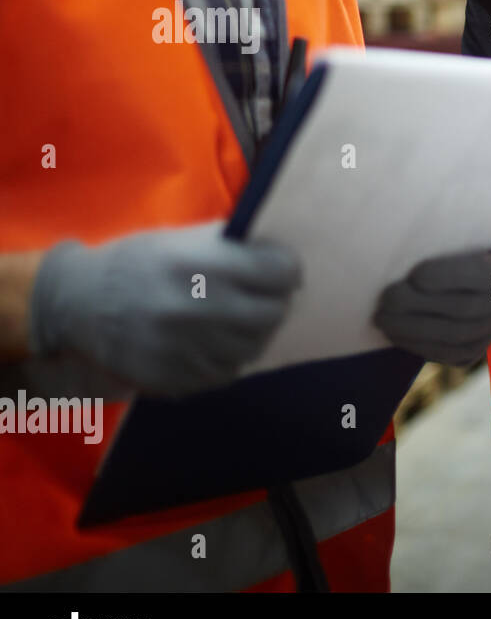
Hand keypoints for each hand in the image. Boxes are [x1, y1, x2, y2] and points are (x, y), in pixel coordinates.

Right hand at [29, 221, 300, 395]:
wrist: (78, 304)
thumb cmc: (138, 263)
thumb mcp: (183, 239)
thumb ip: (235, 247)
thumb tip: (284, 258)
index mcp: (201, 265)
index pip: (281, 272)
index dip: (285, 268)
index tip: (279, 269)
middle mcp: (197, 309)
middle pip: (274, 313)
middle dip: (274, 301)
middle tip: (261, 295)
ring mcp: (188, 349)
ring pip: (255, 346)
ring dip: (252, 331)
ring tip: (231, 316)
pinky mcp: (179, 379)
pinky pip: (228, 370)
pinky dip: (227, 355)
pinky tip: (210, 339)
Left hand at [373, 248, 490, 365]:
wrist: (468, 284)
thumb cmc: (452, 255)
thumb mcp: (454, 245)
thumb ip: (438, 247)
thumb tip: (402, 254)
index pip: (480, 274)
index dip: (448, 277)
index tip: (414, 276)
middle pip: (463, 309)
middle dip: (420, 306)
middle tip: (387, 299)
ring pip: (454, 337)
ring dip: (412, 330)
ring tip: (383, 320)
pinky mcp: (476, 351)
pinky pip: (448, 355)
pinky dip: (418, 346)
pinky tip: (395, 335)